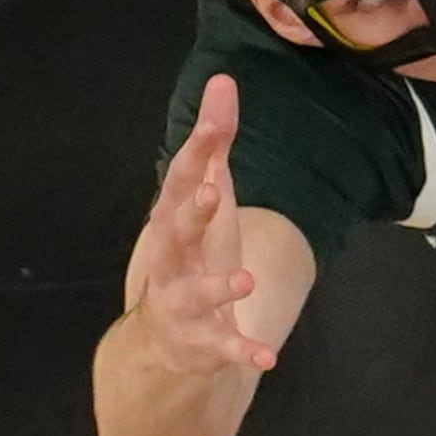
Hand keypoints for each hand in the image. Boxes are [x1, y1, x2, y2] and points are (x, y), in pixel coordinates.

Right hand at [132, 76, 276, 376]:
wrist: (167, 336)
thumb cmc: (191, 249)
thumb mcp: (206, 196)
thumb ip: (214, 143)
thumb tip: (223, 79)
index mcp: (173, 219)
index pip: (181, 180)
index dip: (198, 152)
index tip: (214, 123)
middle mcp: (169, 259)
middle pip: (175, 234)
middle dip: (190, 214)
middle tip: (210, 193)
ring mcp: (181, 303)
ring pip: (194, 294)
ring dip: (217, 288)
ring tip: (244, 282)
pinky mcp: (201, 341)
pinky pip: (222, 347)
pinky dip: (242, 351)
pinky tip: (267, 356)